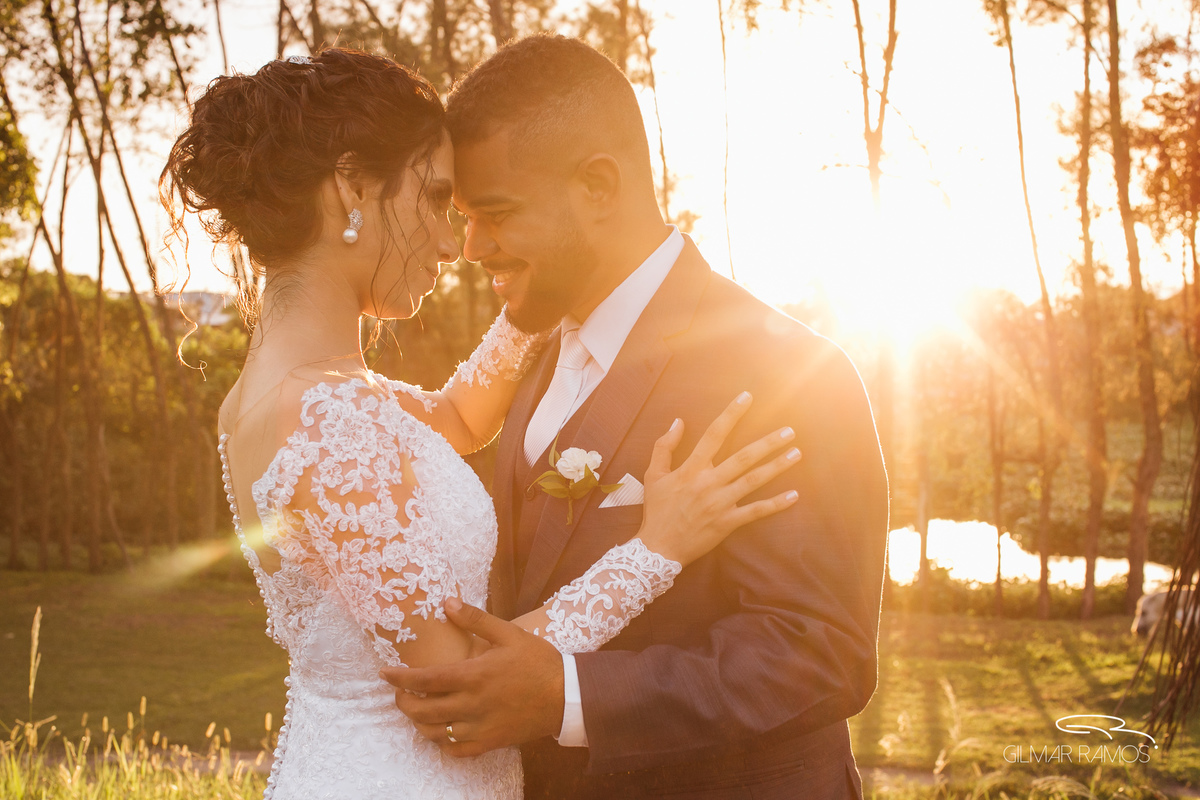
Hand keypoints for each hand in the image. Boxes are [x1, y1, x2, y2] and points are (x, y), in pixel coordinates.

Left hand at [379, 597, 563, 756]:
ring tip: (417, 711)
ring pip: (435, 733)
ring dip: (419, 723)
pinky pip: (456, 751)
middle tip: (400, 693)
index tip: (385, 674)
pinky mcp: (490, 742)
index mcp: (473, 675)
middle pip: (423, 710)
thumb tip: (447, 603)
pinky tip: (441, 733)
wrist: (566, 695)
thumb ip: (475, 619)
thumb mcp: (509, 633)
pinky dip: (442, 744)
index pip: (424, 679)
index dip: (399, 678)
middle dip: (403, 701)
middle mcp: (472, 704)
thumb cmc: (538, 661)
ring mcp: (480, 727)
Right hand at [637, 392, 800, 565]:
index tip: (747, 397)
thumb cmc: (657, 510)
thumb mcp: (653, 475)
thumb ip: (664, 446)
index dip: (731, 414)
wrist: (658, 547)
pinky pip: (755, 512)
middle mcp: (708, 482)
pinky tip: (793, 495)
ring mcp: (720, 503)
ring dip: (777, 466)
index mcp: (691, 469)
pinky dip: (775, 504)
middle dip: (768, 443)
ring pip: (753, 481)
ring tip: (796, 453)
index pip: (714, 434)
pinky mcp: (727, 523)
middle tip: (789, 431)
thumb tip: (677, 421)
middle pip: (743, 457)